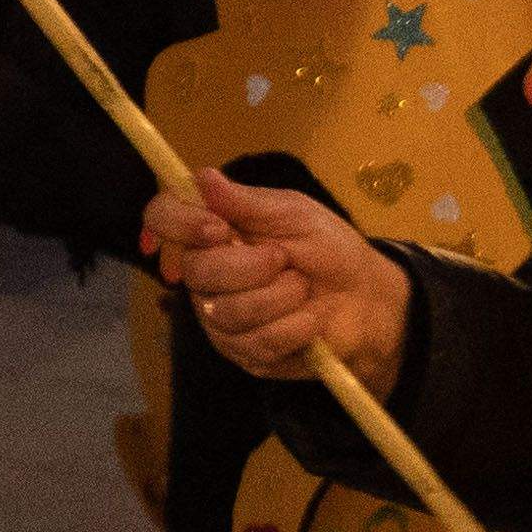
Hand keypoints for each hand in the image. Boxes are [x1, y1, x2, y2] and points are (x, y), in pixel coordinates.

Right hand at [144, 166, 407, 377]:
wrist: (367, 299)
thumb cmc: (329, 249)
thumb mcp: (295, 214)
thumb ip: (247, 201)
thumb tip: (203, 177)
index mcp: (213, 232)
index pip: (164, 218)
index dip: (178, 224)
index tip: (217, 228)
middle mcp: (206, 276)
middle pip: (198, 273)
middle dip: (252, 266)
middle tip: (286, 259)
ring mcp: (220, 319)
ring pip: (228, 312)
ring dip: (281, 297)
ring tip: (304, 289)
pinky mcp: (244, 354)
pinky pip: (257, 343)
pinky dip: (295, 327)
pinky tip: (311, 320)